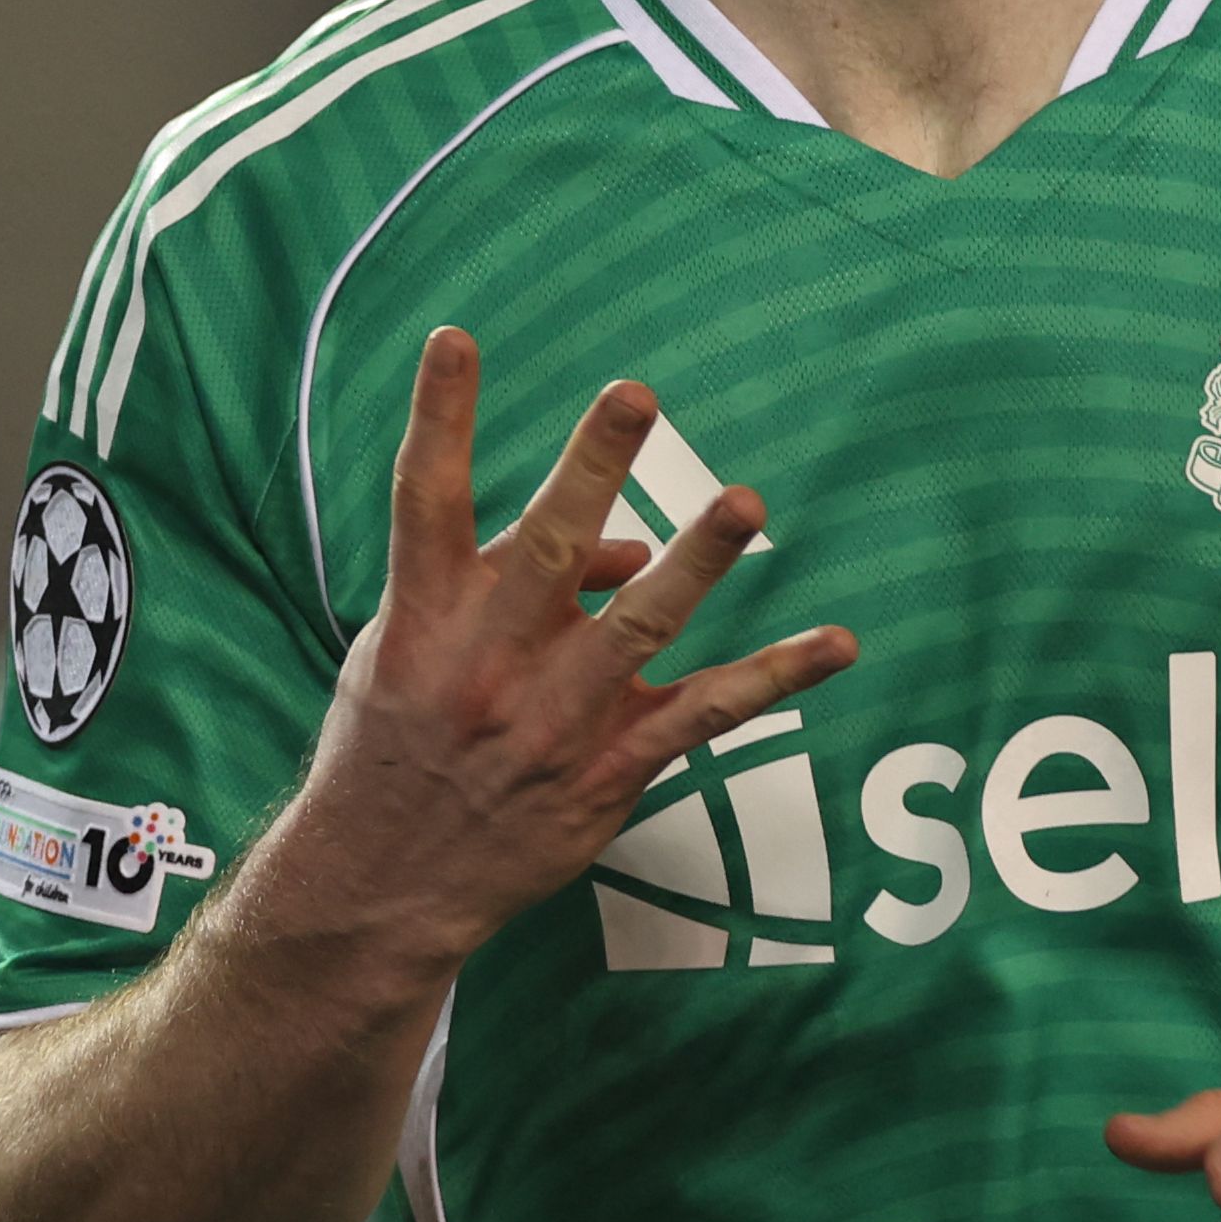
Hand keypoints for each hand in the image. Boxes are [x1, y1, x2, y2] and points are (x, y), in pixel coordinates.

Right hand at [274, 328, 852, 972]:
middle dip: (592, 469)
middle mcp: (488, 663)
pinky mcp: (606, 772)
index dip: (438, 417)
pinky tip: (837, 643)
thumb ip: (506, 577)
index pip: (424, 499)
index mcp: (424, 617)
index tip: (456, 338)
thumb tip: (629, 544)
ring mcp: (552, 720)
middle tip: (632, 395)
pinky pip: (704, 715)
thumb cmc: (398, 741)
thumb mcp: (407, 648)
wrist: (383, 883)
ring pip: (637, 628)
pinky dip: (775, 677)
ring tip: (744, 502)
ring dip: (698, 562)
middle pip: (549, 549)